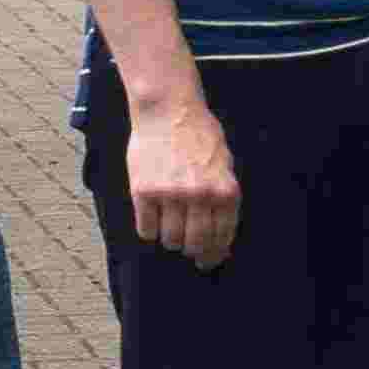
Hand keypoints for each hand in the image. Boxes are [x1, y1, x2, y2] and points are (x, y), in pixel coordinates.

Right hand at [125, 90, 240, 269]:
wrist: (167, 109)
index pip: (222, 235)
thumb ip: (223, 193)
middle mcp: (200, 196)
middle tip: (190, 253)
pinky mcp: (144, 192)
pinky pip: (146, 228)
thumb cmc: (197, 132)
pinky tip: (151, 224)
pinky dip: (149, 231)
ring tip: (169, 233)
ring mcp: (171, 195)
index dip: (216, 252)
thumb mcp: (224, 163)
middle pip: (197, 242)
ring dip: (171, 241)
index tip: (210, 259)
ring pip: (171, 238)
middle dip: (194, 252)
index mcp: (225, 190)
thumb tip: (221, 228)